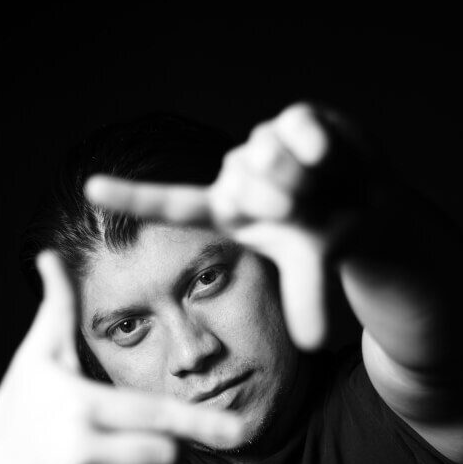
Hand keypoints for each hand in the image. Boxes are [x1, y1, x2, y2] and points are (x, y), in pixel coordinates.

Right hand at [0, 250, 244, 463]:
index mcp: (78, 408)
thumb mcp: (38, 356)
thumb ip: (58, 307)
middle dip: (163, 448)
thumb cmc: (23, 405)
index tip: (235, 429)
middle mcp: (77, 457)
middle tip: (137, 438)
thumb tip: (51, 255)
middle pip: (166, 458)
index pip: (155, 417)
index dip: (200, 422)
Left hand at [86, 103, 384, 349]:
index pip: (172, 203)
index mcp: (228, 210)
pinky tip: (325, 155)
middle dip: (274, 201)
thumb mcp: (312, 272)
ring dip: (297, 179)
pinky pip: (296, 126)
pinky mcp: (296, 120)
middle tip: (299, 211)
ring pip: (267, 157)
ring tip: (320, 189)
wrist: (372, 208)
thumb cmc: (327, 241)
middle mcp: (240, 174)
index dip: (132, 196)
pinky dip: (311, 143)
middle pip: (240, 183)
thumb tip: (313, 342)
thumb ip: (307, 300)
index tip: (90, 190)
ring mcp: (266, 145)